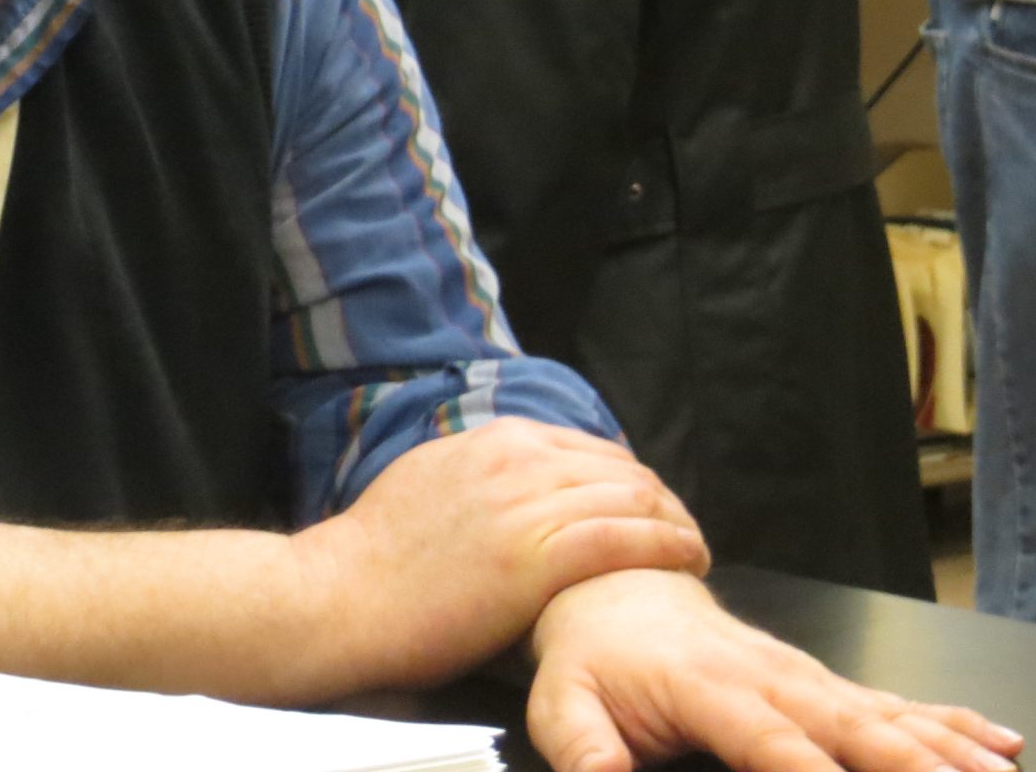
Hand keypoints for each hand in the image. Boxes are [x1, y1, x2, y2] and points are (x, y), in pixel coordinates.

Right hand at [296, 419, 707, 689]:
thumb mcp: (426, 480)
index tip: (642, 508)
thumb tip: (505, 481)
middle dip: (659, 498)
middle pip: (619, 467)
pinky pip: (626, 538)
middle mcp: (516, 459)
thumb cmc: (375, 557)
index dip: (626, 479)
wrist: (340, 595)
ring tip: (694, 548)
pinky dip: (667, 545)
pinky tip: (689, 559)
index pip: (588, 447)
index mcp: (492, 440)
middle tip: (681, 530)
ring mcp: (528, 505)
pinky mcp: (537, 557)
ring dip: (675, 521)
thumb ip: (477, 474)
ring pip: (632, 497)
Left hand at [525, 570, 1024, 771]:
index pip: (770, 741)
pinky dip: (950, 721)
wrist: (614, 589)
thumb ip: (585, 748)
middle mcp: (769, 676)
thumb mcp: (562, 703)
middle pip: (850, 726)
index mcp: (707, 686)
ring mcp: (802, 677)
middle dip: (911, 764)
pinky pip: (893, 703)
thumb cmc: (591, 655)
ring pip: (886, 715)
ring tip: (1001, 771)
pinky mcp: (820, 683)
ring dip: (947, 747)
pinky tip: (999, 741)